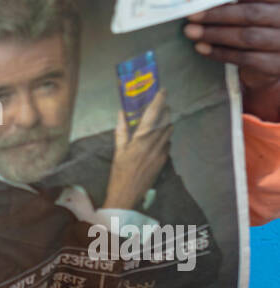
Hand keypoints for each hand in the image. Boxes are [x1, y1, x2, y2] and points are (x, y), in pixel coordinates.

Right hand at [102, 89, 171, 211]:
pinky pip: (167, 144)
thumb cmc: (119, 173)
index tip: (163, 91)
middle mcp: (154, 144)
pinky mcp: (163, 161)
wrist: (127, 195)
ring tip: (161, 117)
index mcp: (141, 139)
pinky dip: (165, 136)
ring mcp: (161, 154)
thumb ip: (121, 130)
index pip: (153, 115)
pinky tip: (158, 137)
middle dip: (165, 111)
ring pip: (169, 132)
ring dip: (167, 123)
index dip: (159, 101)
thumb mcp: (118, 150)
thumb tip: (122, 113)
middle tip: (161, 103)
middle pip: (165, 122)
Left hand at [184, 0, 279, 121]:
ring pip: (248, 37)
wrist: (277, 54)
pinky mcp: (278, 65)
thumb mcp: (258, 4)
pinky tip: (202, 49)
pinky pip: (247, 59)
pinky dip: (221, 53)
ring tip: (191, 32)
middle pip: (251, 14)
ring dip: (215, 34)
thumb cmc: (262, 22)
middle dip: (217, 14)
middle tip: (190, 15)